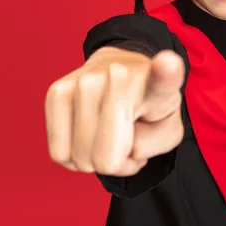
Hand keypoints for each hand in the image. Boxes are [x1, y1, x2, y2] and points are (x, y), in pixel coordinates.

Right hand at [45, 47, 185, 175]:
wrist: (124, 74)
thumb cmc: (150, 108)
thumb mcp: (168, 130)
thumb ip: (150, 145)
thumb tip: (117, 145)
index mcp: (156, 83)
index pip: (163, 78)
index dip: (166, 72)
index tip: (168, 63)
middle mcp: (116, 74)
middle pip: (105, 158)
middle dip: (117, 161)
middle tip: (128, 139)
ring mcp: (82, 80)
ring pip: (79, 158)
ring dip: (96, 158)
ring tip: (112, 134)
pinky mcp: (57, 91)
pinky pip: (60, 153)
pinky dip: (74, 156)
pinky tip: (91, 134)